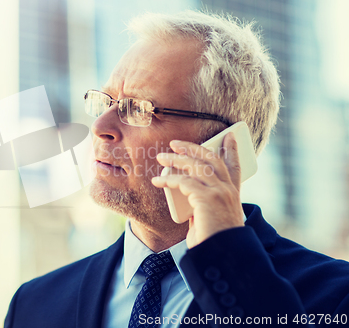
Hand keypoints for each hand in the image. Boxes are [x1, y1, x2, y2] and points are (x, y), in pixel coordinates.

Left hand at [151, 133, 243, 248]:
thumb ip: (202, 205)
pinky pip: (184, 182)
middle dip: (193, 147)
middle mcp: (228, 191)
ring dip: (176, 158)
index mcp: (233, 195)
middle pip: (211, 159)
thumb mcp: (210, 219)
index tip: (229, 136)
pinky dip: (169, 179)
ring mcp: (220, 192)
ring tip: (162, 156)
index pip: (235, 167)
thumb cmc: (212, 242)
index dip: (232, 150)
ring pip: (196, 166)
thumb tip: (188, 197)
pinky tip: (158, 180)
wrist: (220, 256)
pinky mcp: (207, 198)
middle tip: (176, 142)